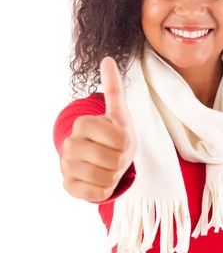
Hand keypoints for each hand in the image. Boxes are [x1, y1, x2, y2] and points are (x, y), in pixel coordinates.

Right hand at [61, 56, 135, 201]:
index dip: (126, 142)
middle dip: (122, 160)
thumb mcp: (119, 114)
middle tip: (116, 156)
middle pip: (115, 159)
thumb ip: (114, 89)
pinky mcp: (69, 186)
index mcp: (82, 124)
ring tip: (109, 168)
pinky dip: (106, 190)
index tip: (121, 140)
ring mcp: (66, 166)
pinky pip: (98, 193)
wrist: (104, 162)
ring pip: (106, 178)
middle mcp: (70, 144)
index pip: (119, 139)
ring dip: (115, 175)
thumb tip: (108, 59)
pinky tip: (100, 180)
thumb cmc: (115, 137)